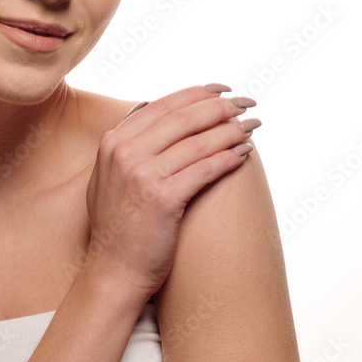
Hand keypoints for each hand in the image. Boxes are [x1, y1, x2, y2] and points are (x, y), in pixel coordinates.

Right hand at [82, 84, 258, 300]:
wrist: (114, 271)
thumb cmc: (120, 226)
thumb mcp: (110, 177)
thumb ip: (130, 147)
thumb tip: (163, 120)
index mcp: (112, 142)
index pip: (162, 106)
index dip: (196, 94)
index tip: (221, 91)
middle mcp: (124, 153)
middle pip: (183, 118)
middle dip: (220, 107)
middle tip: (246, 103)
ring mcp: (142, 175)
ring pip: (198, 141)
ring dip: (231, 130)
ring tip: (251, 126)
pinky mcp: (163, 198)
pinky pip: (205, 169)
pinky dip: (229, 157)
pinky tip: (244, 153)